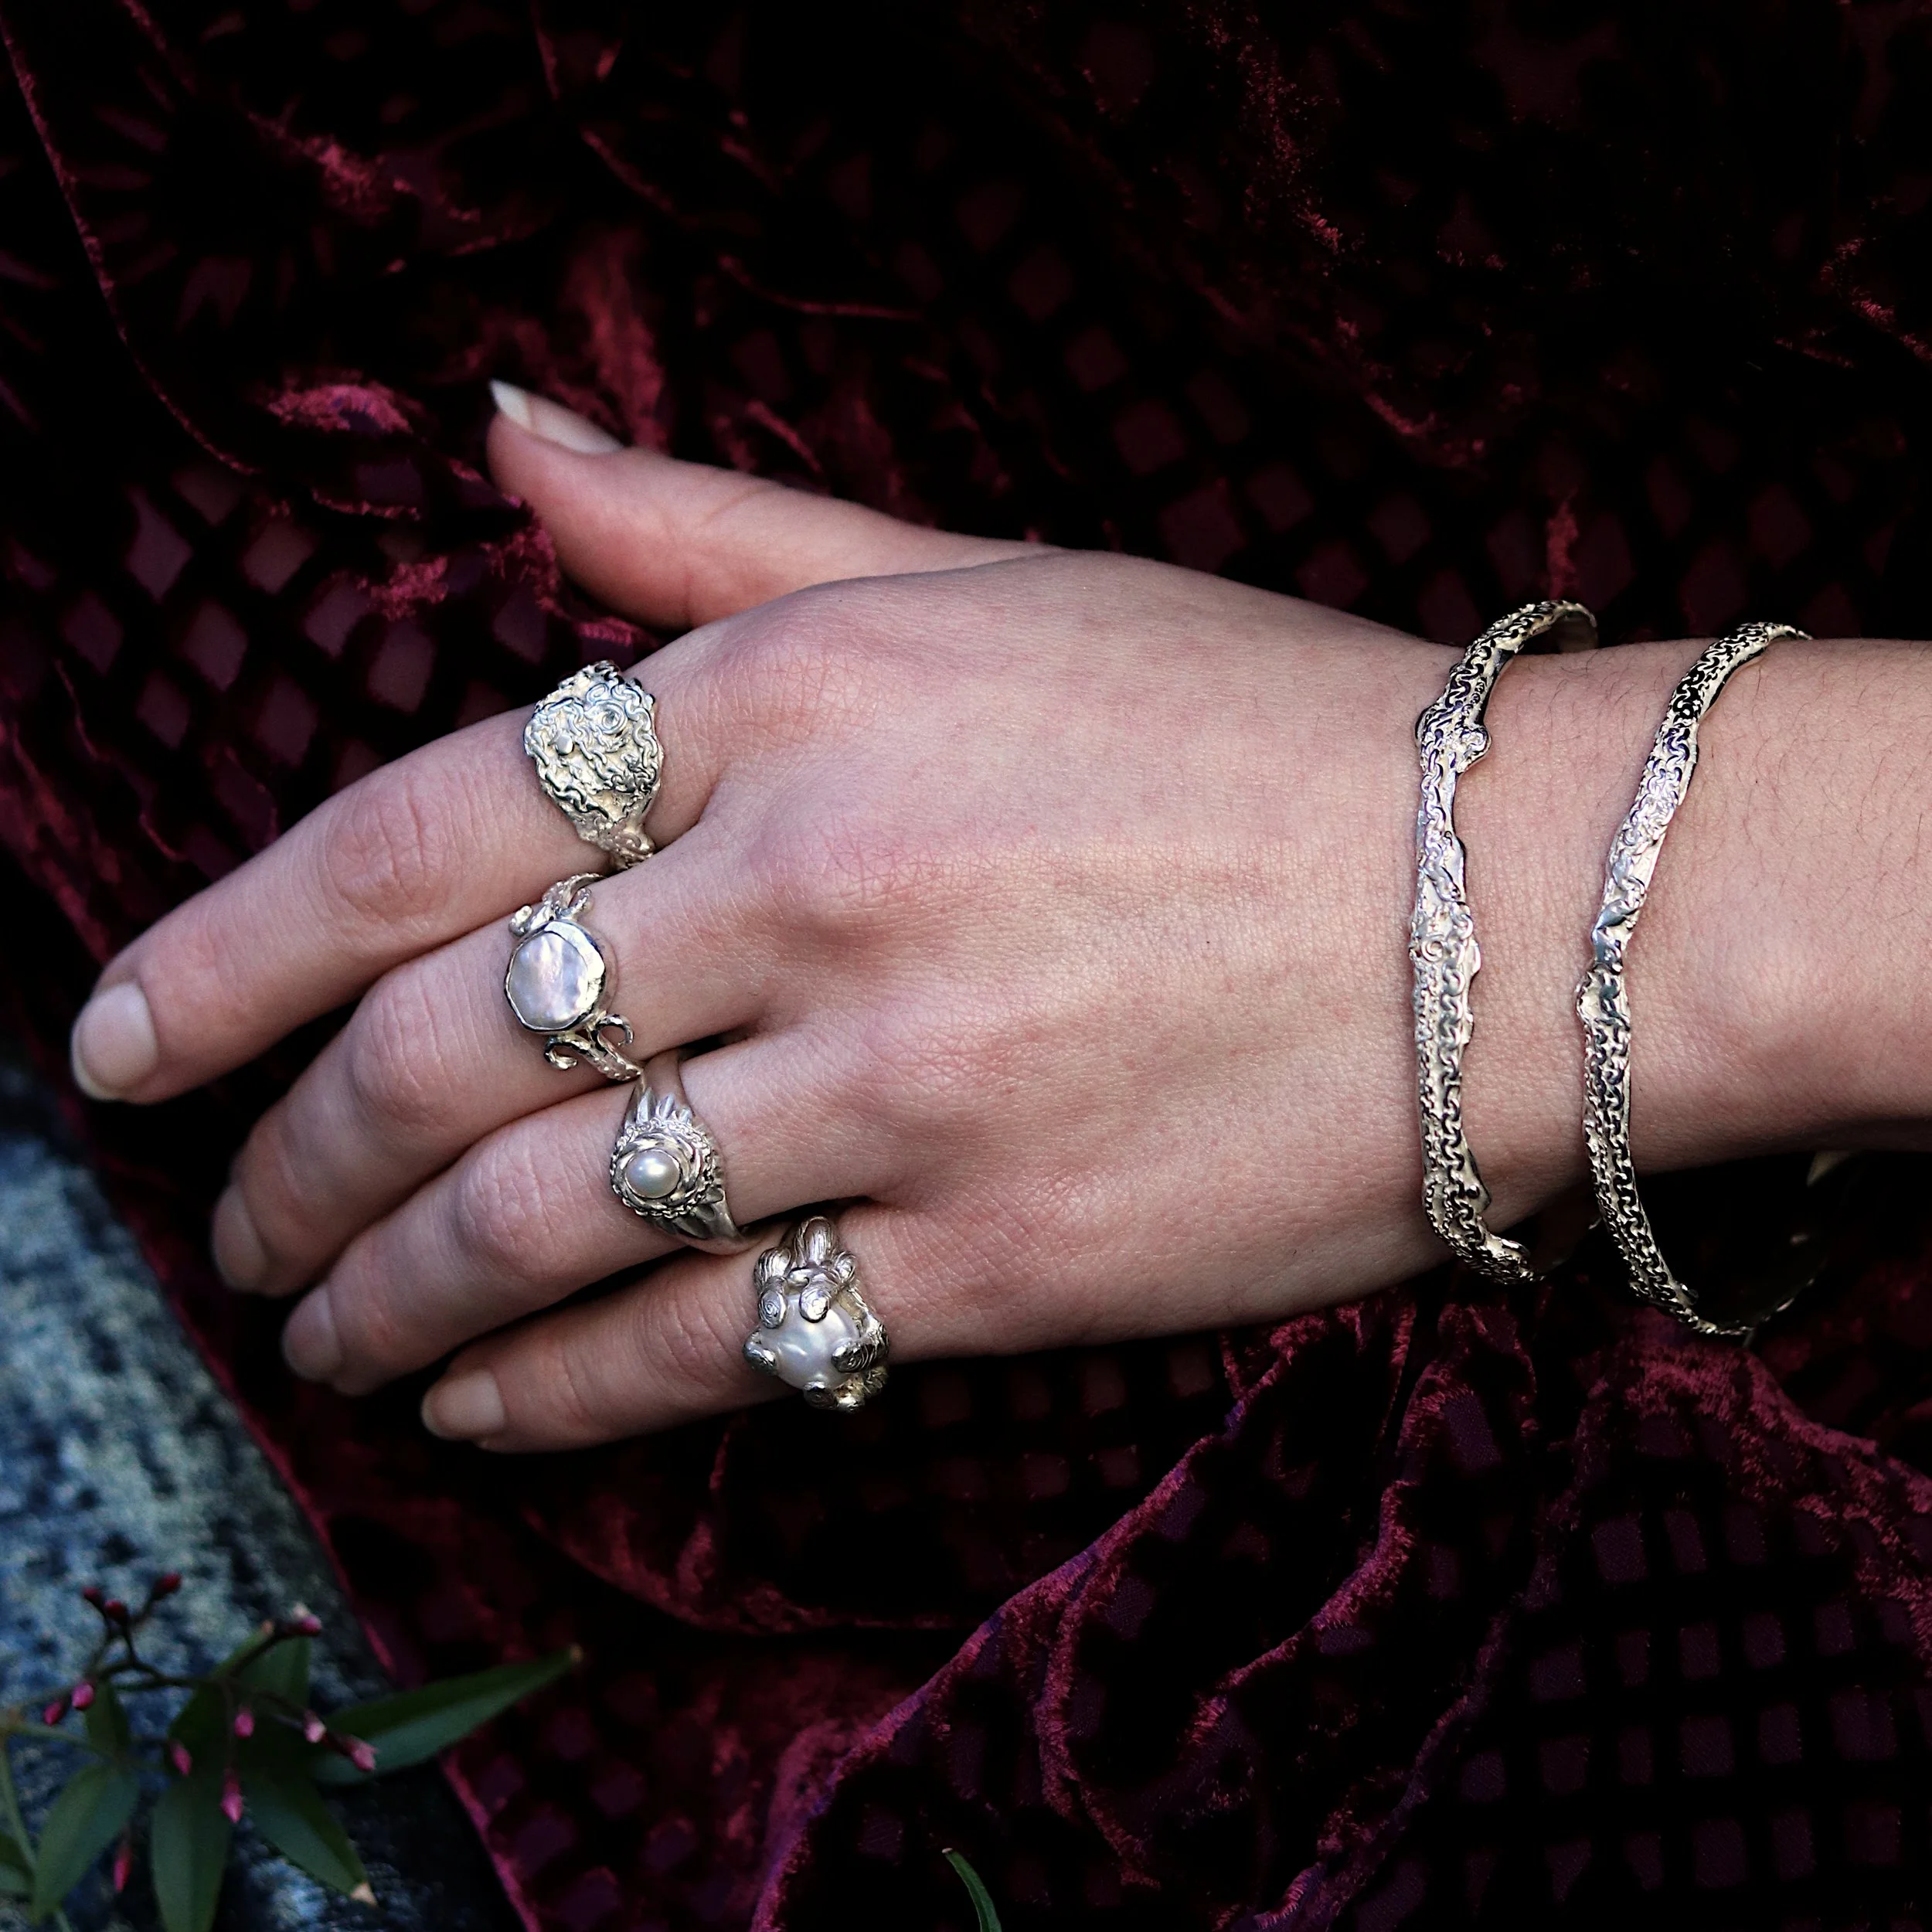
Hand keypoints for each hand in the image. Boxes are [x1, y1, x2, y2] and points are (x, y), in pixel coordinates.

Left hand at [69, 387, 1931, 1448]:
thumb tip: (505, 432)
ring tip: (329, 1340)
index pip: (395, 845)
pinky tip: (480, 1410)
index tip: (120, 1052)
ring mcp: (897, 1093)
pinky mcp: (990, 1261)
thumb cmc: (1254, 721)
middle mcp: (810, 894)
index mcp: (783, 702)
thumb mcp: (976, 574)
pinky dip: (550, 1395)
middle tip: (240, 1234)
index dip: (213, 961)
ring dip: (386, 1304)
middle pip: (430, 1066)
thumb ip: (711, 528)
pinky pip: (699, 1350)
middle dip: (289, 1175)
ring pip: (536, 1232)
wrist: (1525, 901)